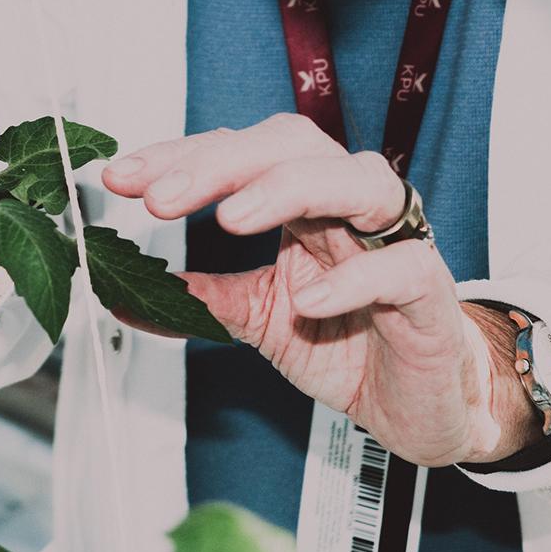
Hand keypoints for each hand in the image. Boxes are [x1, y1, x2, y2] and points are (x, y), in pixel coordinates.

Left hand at [100, 113, 538, 465]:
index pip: (239, 155)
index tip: (120, 178)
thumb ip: (201, 300)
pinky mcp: (430, 290)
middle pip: (291, 146)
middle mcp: (347, 204)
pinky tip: (306, 303)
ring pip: (353, 180)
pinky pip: (400, 267)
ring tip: (229, 219)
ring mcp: (394, 240)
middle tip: (158, 196)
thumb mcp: (257, 319)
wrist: (419, 404)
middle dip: (220, 163)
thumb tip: (123, 296)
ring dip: (286, 190)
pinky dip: (353, 279)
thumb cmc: (348, 342)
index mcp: (302, 200)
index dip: (179, 159)